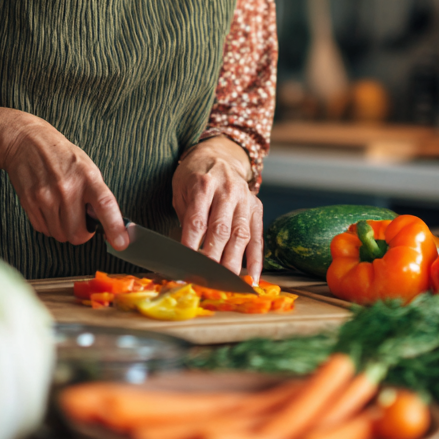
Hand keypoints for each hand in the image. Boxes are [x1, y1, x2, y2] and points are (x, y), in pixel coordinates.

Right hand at [0, 114, 128, 248]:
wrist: (26, 142)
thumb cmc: (61, 155)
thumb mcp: (86, 167)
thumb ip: (96, 194)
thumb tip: (107, 223)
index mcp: (88, 176)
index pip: (105, 205)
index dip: (115, 227)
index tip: (121, 243)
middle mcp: (67, 188)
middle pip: (78, 234)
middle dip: (82, 233)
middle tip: (81, 221)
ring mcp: (46, 197)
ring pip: (60, 235)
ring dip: (64, 229)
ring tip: (62, 209)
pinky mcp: (29, 202)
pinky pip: (43, 230)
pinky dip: (49, 225)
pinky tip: (49, 208)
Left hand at [173, 137, 262, 282]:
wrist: (219, 155)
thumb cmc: (194, 176)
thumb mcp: (181, 191)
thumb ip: (185, 218)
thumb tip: (183, 254)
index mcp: (204, 185)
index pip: (197, 221)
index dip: (190, 246)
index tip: (183, 267)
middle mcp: (228, 191)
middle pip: (221, 230)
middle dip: (212, 259)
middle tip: (204, 280)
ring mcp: (245, 199)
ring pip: (241, 235)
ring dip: (233, 262)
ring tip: (226, 283)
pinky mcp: (257, 207)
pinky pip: (258, 236)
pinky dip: (256, 259)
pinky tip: (253, 278)